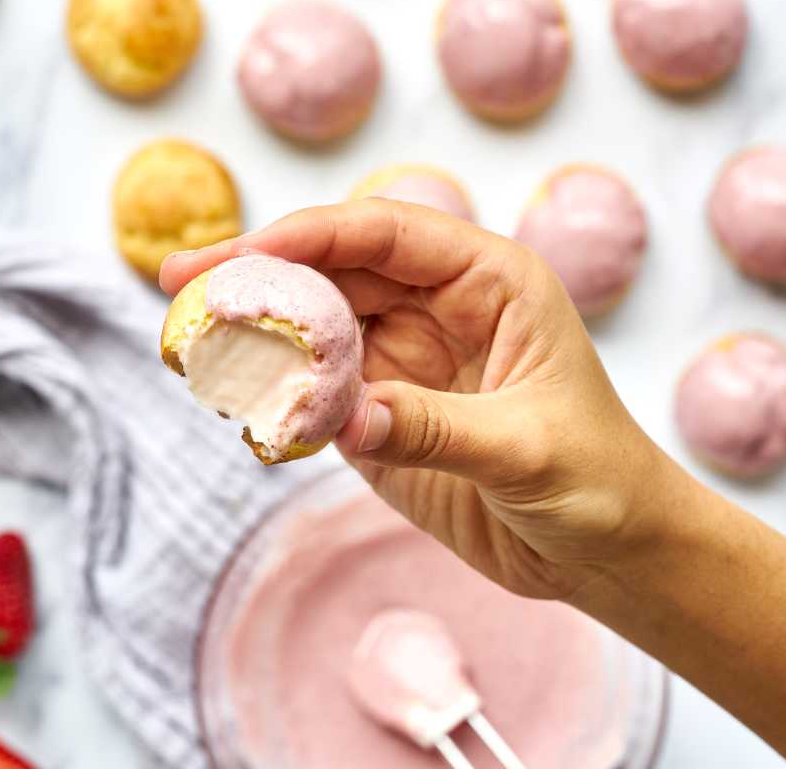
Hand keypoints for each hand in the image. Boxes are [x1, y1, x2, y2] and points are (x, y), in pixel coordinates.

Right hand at [160, 200, 670, 599]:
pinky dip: (273, 394)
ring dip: (255, 333)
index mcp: (488, 281)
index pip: (384, 233)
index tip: (240, 254)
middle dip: (257, 275)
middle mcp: (438, 308)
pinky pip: (314, 392)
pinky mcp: (381, 415)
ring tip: (188, 342)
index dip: (307, 235)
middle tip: (179, 287)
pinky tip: (232, 398)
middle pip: (332, 271)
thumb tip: (346, 416)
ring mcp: (404, 360)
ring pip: (314, 327)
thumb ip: (435, 427)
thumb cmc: (597, 481)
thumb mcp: (525, 449)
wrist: (606, 552)